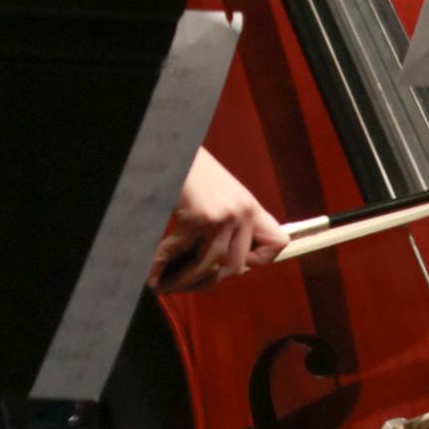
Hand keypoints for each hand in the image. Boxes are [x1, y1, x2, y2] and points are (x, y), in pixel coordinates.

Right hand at [149, 145, 287, 292]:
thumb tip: (215, 268)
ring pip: (208, 268)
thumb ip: (227, 224)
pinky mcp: (199, 217)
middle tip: (183, 286)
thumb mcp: (221, 195)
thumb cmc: (192, 171)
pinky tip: (152, 275)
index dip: (257, 262)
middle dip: (206, 283)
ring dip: (182, 282)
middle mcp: (243, 211)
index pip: (276, 243)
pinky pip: (179, 254)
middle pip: (235, 268)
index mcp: (251, 206)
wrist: (173, 143)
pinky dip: (161, 267)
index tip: (230, 266)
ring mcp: (223, 215)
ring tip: (164, 285)